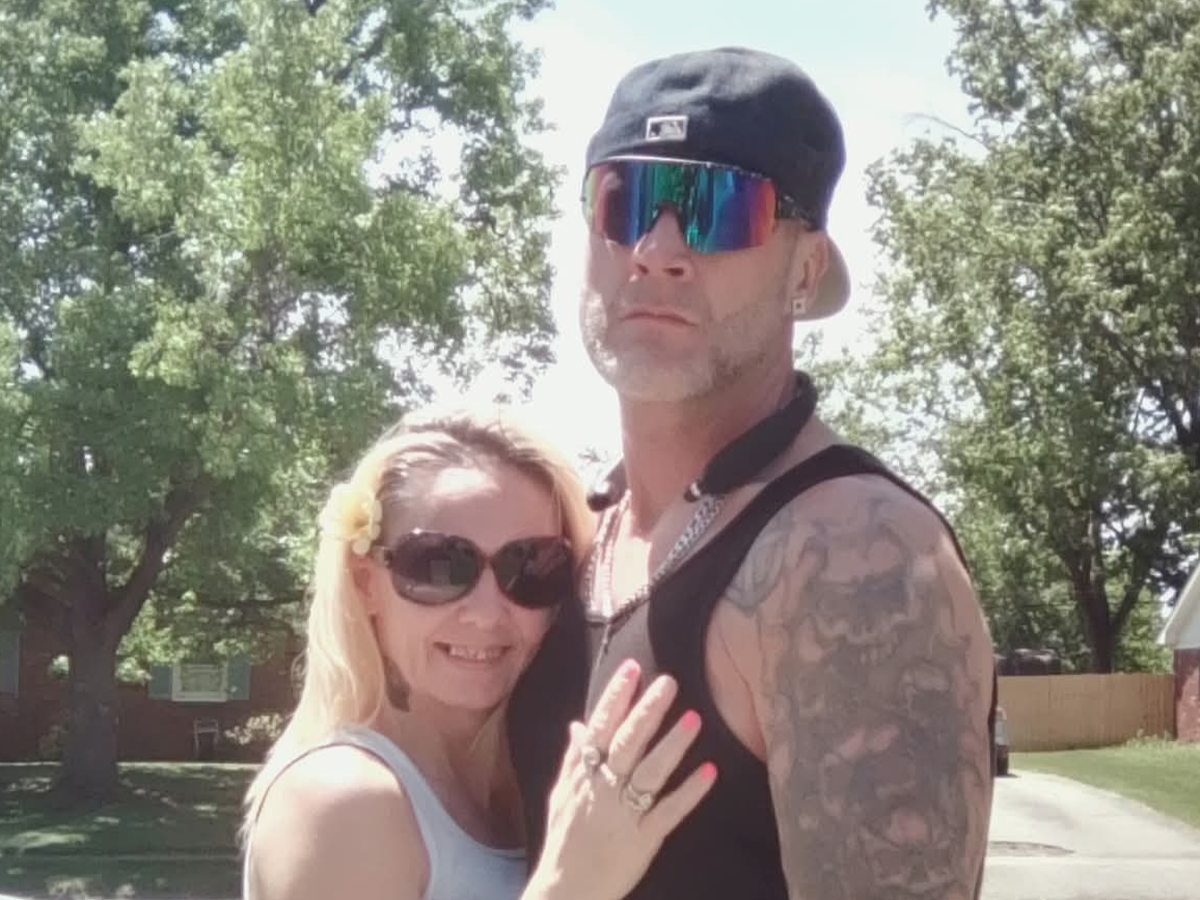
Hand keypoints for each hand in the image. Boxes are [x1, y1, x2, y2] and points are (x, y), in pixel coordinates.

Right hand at [522, 660, 716, 899]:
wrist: (565, 891)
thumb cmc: (565, 840)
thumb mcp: (562, 794)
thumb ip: (574, 758)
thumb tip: (578, 724)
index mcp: (584, 775)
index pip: (600, 727)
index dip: (616, 697)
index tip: (632, 668)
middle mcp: (603, 789)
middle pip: (627, 743)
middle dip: (647, 711)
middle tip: (669, 681)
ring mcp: (624, 814)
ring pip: (649, 774)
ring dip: (672, 746)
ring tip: (694, 718)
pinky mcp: (643, 840)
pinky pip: (668, 813)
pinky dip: (689, 793)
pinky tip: (710, 772)